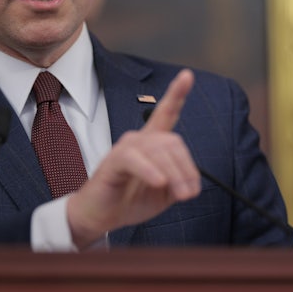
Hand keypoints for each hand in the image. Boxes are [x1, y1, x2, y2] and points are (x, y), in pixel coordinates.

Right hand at [66, 69, 200, 248]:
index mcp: (151, 143)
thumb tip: (191, 183)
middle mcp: (138, 139)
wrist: (100, 216)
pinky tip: (158, 182)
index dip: (176, 93)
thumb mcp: (162, 194)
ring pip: (158, 150)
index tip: (187, 75)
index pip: (166, 113)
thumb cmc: (129, 200)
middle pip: (172, 141)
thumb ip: (178, 183)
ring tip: (180, 195)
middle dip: (186, 168)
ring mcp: (125, 148)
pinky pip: (135, 159)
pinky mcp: (113, 161)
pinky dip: (150, 171)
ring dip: (174, 174)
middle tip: (189, 194)